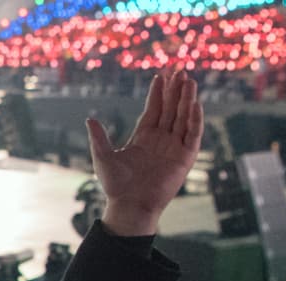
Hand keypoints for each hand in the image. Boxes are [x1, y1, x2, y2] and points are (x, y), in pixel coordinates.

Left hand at [88, 69, 203, 236]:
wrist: (129, 206)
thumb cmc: (115, 185)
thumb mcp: (103, 157)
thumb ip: (99, 138)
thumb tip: (89, 119)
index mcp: (143, 137)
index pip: (154, 109)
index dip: (158, 93)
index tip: (161, 75)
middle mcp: (161, 140)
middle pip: (170, 109)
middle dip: (175, 90)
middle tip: (179, 70)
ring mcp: (174, 148)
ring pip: (182, 118)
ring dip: (186, 99)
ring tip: (188, 80)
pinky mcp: (184, 158)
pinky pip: (192, 135)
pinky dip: (194, 120)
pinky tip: (195, 104)